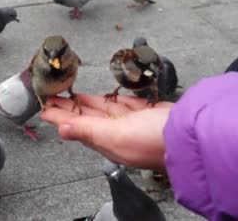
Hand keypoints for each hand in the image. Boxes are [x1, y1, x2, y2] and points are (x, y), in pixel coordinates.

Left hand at [41, 93, 172, 169]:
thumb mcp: (116, 136)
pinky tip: (100, 97)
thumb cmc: (156, 140)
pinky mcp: (147, 114)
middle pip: (86, 119)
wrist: (194, 134)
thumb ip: (89, 130)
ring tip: (69, 95)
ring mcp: (133, 124)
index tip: (44, 107)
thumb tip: (62, 130)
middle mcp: (118, 134)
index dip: (60, 117)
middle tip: (52, 96)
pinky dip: (109, 100)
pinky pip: (122, 106)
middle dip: (68, 108)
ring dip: (85, 103)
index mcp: (108, 142)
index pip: (77, 128)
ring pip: (102, 111)